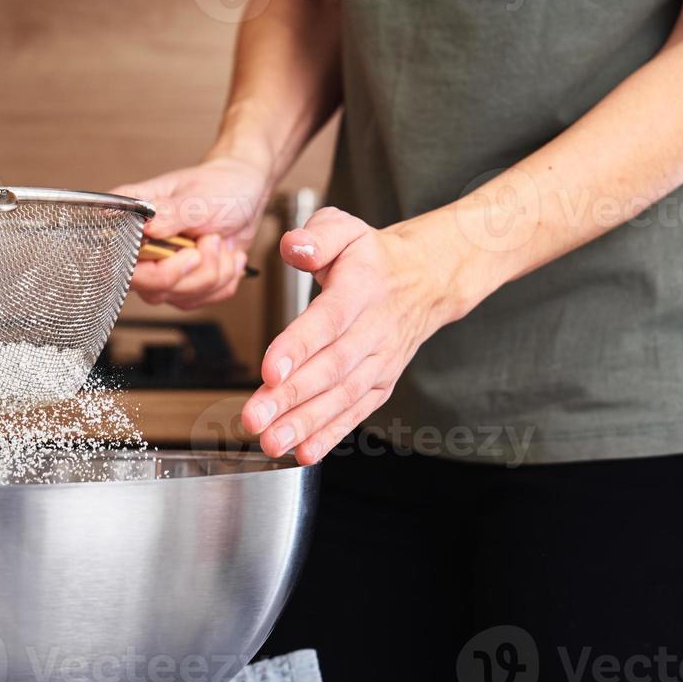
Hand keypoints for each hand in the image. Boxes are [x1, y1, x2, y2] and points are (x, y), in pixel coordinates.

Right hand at [114, 156, 269, 309]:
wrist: (245, 195)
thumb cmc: (218, 186)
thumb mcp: (199, 196)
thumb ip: (172, 212)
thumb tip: (148, 227)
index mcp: (131, 218)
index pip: (118, 258)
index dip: (153, 268)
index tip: (188, 252)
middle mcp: (138, 249)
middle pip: (149, 286)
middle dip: (194, 271)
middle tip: (212, 239)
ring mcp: (157, 270)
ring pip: (178, 297)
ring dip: (213, 272)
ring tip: (221, 242)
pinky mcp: (179, 285)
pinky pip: (199, 300)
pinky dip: (223, 280)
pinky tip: (226, 256)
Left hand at [241, 207, 466, 463]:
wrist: (428, 279)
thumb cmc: (372, 256)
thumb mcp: (346, 228)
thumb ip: (317, 235)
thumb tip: (293, 247)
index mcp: (362, 288)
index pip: (328, 320)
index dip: (298, 347)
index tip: (268, 370)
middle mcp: (374, 330)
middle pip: (331, 368)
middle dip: (291, 398)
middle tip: (254, 419)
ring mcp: (380, 361)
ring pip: (341, 397)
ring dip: (305, 424)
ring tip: (271, 443)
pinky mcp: (380, 383)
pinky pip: (355, 412)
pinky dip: (330, 435)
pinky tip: (302, 453)